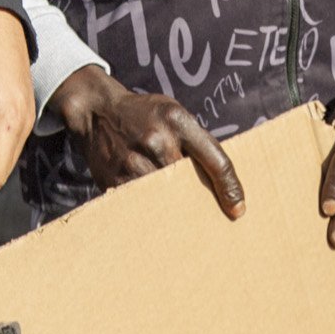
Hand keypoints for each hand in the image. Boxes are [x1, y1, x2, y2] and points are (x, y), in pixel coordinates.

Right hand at [47, 66, 244, 218]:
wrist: (96, 112)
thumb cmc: (143, 113)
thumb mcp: (174, 113)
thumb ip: (196, 140)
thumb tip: (220, 177)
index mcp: (177, 121)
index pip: (215, 160)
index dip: (231, 188)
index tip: (238, 209)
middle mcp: (157, 141)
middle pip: (191, 185)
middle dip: (203, 201)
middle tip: (214, 220)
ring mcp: (134, 163)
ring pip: (168, 199)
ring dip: (178, 210)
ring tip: (186, 221)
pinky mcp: (116, 181)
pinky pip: (143, 203)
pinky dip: (154, 210)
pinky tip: (159, 216)